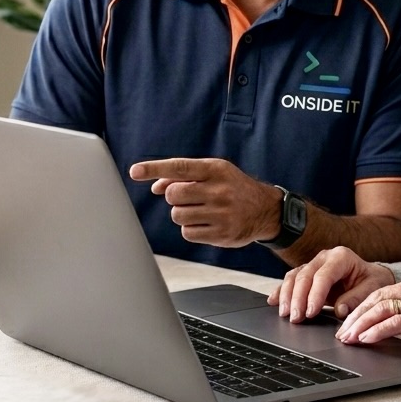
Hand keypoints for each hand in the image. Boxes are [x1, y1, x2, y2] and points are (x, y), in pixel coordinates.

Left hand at [129, 157, 279, 247]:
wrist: (265, 210)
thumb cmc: (233, 187)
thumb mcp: (213, 173)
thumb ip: (184, 176)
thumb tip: (155, 186)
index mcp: (215, 170)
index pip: (179, 167)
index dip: (155, 169)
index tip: (135, 171)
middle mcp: (219, 190)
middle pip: (173, 195)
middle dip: (174, 197)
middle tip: (188, 197)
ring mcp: (221, 214)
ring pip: (178, 216)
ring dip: (182, 214)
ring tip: (200, 210)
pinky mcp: (222, 234)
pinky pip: (187, 233)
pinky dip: (191, 229)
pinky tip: (206, 223)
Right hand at [269, 246, 393, 321]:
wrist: (370, 276)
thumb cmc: (372, 281)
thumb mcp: (373, 288)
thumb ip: (357, 298)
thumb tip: (340, 310)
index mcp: (341, 257)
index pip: (323, 275)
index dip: (315, 294)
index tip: (311, 312)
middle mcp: (324, 257)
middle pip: (305, 275)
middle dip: (298, 298)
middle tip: (296, 318)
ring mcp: (313, 264)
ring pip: (294, 276)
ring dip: (287, 296)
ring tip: (285, 314)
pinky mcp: (306, 273)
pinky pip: (290, 280)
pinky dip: (281, 291)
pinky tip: (273, 301)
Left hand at [335, 274, 400, 361]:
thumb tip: (379, 325)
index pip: (380, 293)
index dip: (359, 308)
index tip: (346, 323)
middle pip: (377, 299)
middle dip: (355, 317)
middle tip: (341, 333)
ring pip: (383, 309)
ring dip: (361, 325)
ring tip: (349, 338)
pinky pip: (397, 322)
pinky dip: (378, 330)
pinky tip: (367, 338)